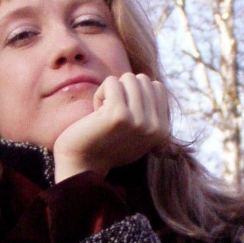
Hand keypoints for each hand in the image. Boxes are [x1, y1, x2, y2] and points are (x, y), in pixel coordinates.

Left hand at [53, 73, 171, 181]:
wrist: (81, 164)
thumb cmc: (105, 144)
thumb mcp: (137, 131)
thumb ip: (149, 113)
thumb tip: (153, 84)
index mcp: (162, 131)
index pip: (157, 87)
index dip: (136, 93)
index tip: (124, 115)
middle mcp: (155, 127)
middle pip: (142, 80)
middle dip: (123, 91)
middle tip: (111, 115)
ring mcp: (139, 121)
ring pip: (128, 78)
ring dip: (111, 92)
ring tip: (104, 115)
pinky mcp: (119, 115)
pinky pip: (111, 82)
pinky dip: (99, 94)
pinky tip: (95, 114)